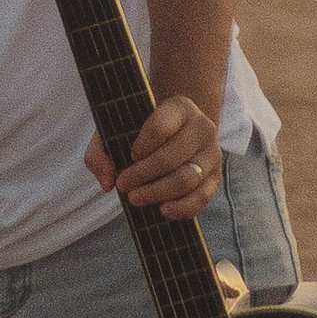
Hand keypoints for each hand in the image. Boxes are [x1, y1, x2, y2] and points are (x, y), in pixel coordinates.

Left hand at [98, 93, 222, 222]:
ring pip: (188, 179)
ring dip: (159, 193)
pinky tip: (162, 210)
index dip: (139, 148)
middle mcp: (202, 127)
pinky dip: (182, 208)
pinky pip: (203, 197)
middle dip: (143, 175)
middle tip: (123, 186)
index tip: (128, 157)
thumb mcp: (117, 128)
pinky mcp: (216, 176)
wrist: (178, 129)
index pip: (159, 129)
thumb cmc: (142, 130)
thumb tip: (107, 182)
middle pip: (172, 157)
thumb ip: (100, 151)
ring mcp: (212, 153)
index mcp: (180, 107)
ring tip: (136, 199)